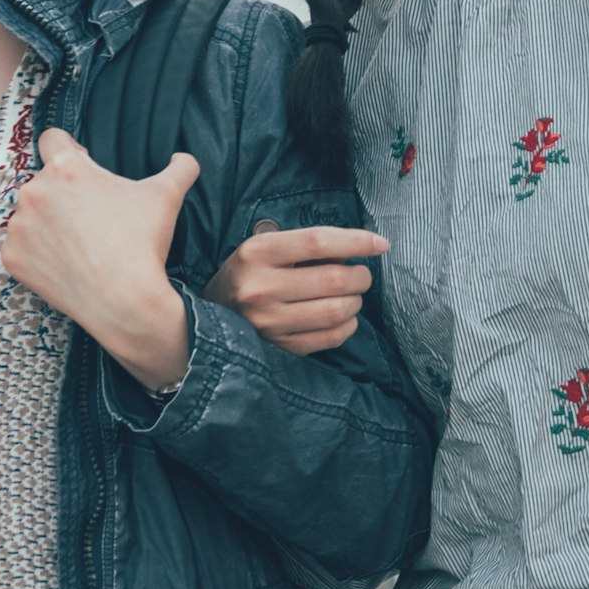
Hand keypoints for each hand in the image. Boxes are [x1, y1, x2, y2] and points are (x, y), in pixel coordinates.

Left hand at [0, 129, 198, 393]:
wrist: (123, 301)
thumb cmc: (142, 244)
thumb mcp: (167, 197)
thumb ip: (180, 168)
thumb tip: (185, 159)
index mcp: (66, 168)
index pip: (52, 138)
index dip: (69, 149)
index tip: (82, 166)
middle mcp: (34, 191)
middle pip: (44, 182)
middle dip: (64, 194)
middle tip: (91, 218)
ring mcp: (19, 226)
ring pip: (30, 215)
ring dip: (48, 223)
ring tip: (78, 244)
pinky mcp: (12, 257)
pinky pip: (20, 247)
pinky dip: (37, 253)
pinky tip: (63, 263)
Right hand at [211, 224, 387, 357]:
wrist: (208, 316)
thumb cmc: (247, 274)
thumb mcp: (264, 248)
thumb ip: (304, 246)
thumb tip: (355, 251)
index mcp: (256, 253)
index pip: (317, 242)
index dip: (356, 241)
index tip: (380, 244)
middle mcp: (260, 288)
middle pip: (333, 280)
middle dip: (360, 276)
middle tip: (362, 274)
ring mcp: (269, 323)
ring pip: (336, 311)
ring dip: (356, 301)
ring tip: (352, 295)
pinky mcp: (279, 347)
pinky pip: (330, 337)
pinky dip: (348, 325)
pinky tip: (344, 317)